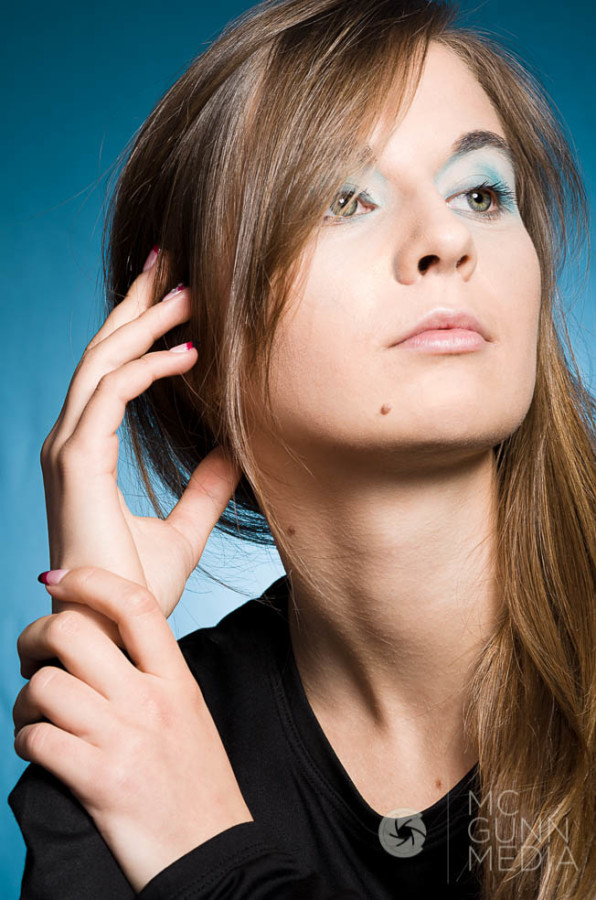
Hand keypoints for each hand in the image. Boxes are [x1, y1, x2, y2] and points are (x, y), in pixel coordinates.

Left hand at [13, 567, 253, 892]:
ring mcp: (124, 739)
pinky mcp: (98, 782)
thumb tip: (103, 651)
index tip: (59, 578)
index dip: (91, 580)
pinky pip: (37, 740)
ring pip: (46, 685)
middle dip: (35, 636)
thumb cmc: (198, 786)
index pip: (135, 604)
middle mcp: (151, 701)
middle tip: (31, 655)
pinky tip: (39, 748)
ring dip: (25, 698)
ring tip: (33, 713)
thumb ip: (155, 679)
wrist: (214, 855)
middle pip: (76, 634)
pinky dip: (26, 740)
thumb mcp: (190, 716)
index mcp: (177, 680)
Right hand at [37, 246, 240, 649]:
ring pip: (103, 362)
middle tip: (174, 260)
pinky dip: (148, 367)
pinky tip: (190, 355)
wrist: (114, 632)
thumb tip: (236, 451)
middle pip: (102, 351)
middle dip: (136, 303)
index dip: (138, 326)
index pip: (110, 370)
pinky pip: (111, 395)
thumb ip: (206, 488)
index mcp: (86, 448)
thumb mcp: (184, 528)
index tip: (174, 293)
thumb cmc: (136, 588)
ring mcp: (68, 448)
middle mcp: (70, 440)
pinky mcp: (76, 463)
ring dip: (145, 322)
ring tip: (190, 292)